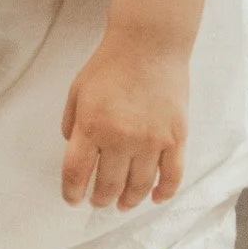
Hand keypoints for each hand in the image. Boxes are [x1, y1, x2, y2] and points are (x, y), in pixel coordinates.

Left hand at [60, 37, 189, 210]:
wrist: (150, 44)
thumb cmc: (110, 64)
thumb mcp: (77, 90)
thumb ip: (72, 124)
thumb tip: (74, 151)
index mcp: (91, 126)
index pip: (77, 173)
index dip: (72, 192)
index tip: (73, 200)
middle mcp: (121, 138)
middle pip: (109, 185)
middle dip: (101, 199)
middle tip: (99, 202)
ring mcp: (151, 140)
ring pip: (139, 186)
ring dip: (129, 201)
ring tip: (123, 204)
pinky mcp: (176, 138)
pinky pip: (172, 176)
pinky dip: (164, 192)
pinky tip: (155, 198)